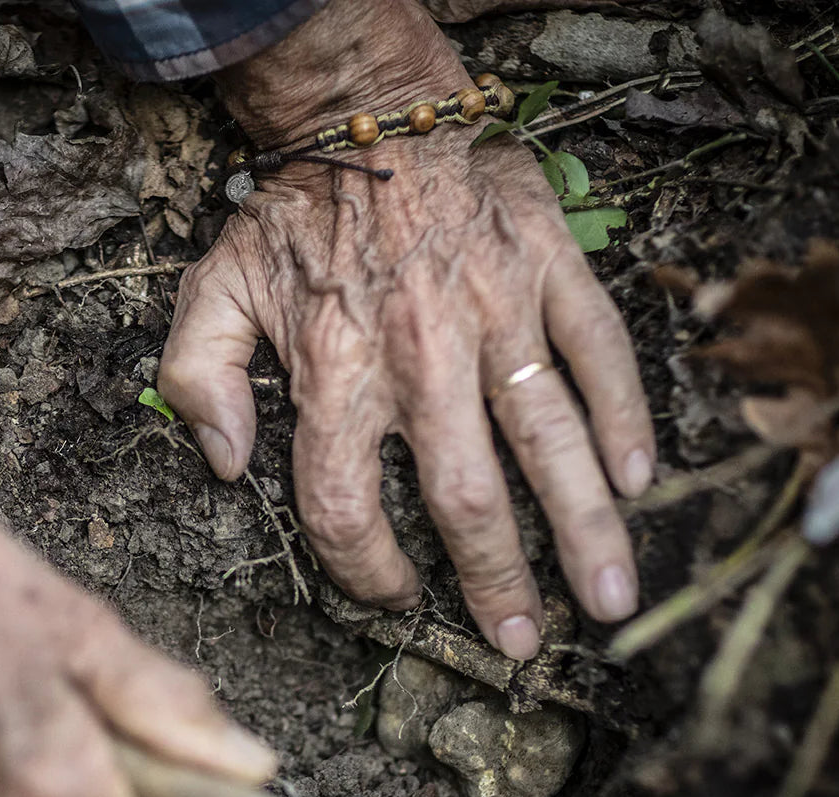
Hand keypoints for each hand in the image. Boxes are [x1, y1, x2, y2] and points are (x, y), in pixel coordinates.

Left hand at [162, 0, 653, 659]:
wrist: (372, 110)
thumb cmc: (294, 213)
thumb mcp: (213, 288)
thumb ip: (199, 380)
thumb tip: (227, 466)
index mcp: (336, 372)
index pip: (346, 507)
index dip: (366, 572)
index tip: (394, 601)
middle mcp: (420, 358)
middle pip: (465, 500)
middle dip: (497, 584)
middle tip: (524, 644)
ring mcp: (495, 314)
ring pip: (549, 441)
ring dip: (583, 529)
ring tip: (607, 598)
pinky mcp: (549, 270)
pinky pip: (599, 353)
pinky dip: (624, 418)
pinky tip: (639, 479)